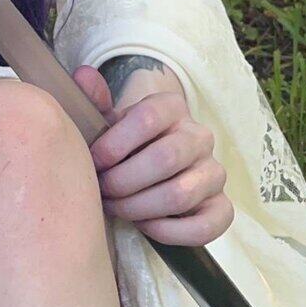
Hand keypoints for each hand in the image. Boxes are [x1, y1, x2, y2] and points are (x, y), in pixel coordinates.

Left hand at [72, 63, 234, 245]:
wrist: (151, 170)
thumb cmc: (125, 145)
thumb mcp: (108, 121)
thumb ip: (94, 100)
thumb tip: (83, 75)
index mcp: (172, 107)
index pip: (146, 119)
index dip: (113, 145)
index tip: (92, 162)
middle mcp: (200, 136)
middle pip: (164, 159)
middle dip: (123, 181)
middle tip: (100, 191)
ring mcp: (214, 172)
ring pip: (180, 194)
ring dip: (138, 207)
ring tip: (116, 208)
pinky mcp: (222, 207)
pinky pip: (203, 226)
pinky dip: (168, 232)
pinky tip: (144, 225)